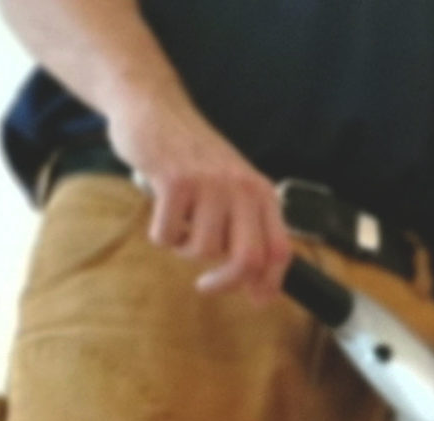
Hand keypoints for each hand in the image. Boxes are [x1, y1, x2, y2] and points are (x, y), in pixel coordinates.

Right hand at [108, 90, 290, 300]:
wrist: (154, 108)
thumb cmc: (193, 157)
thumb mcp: (232, 187)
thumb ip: (247, 227)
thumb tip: (258, 286)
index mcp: (262, 193)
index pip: (280, 251)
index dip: (270, 283)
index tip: (255, 300)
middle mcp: (242, 188)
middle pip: (247, 259)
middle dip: (226, 282)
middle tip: (206, 286)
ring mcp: (209, 184)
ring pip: (202, 250)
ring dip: (185, 249)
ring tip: (179, 224)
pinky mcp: (175, 181)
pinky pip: (168, 236)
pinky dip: (161, 235)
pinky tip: (161, 212)